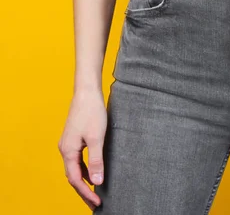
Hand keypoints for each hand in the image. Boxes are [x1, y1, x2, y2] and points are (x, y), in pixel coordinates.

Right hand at [58, 88, 106, 209]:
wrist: (86, 93)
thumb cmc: (92, 113)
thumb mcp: (97, 138)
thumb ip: (96, 160)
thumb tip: (97, 182)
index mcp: (68, 151)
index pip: (76, 179)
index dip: (86, 193)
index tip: (97, 203)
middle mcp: (65, 149)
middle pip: (73, 177)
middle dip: (84, 191)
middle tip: (95, 203)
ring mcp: (68, 144)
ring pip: (75, 169)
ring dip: (84, 181)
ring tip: (95, 192)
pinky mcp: (74, 139)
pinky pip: (77, 160)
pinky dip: (85, 169)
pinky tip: (94, 173)